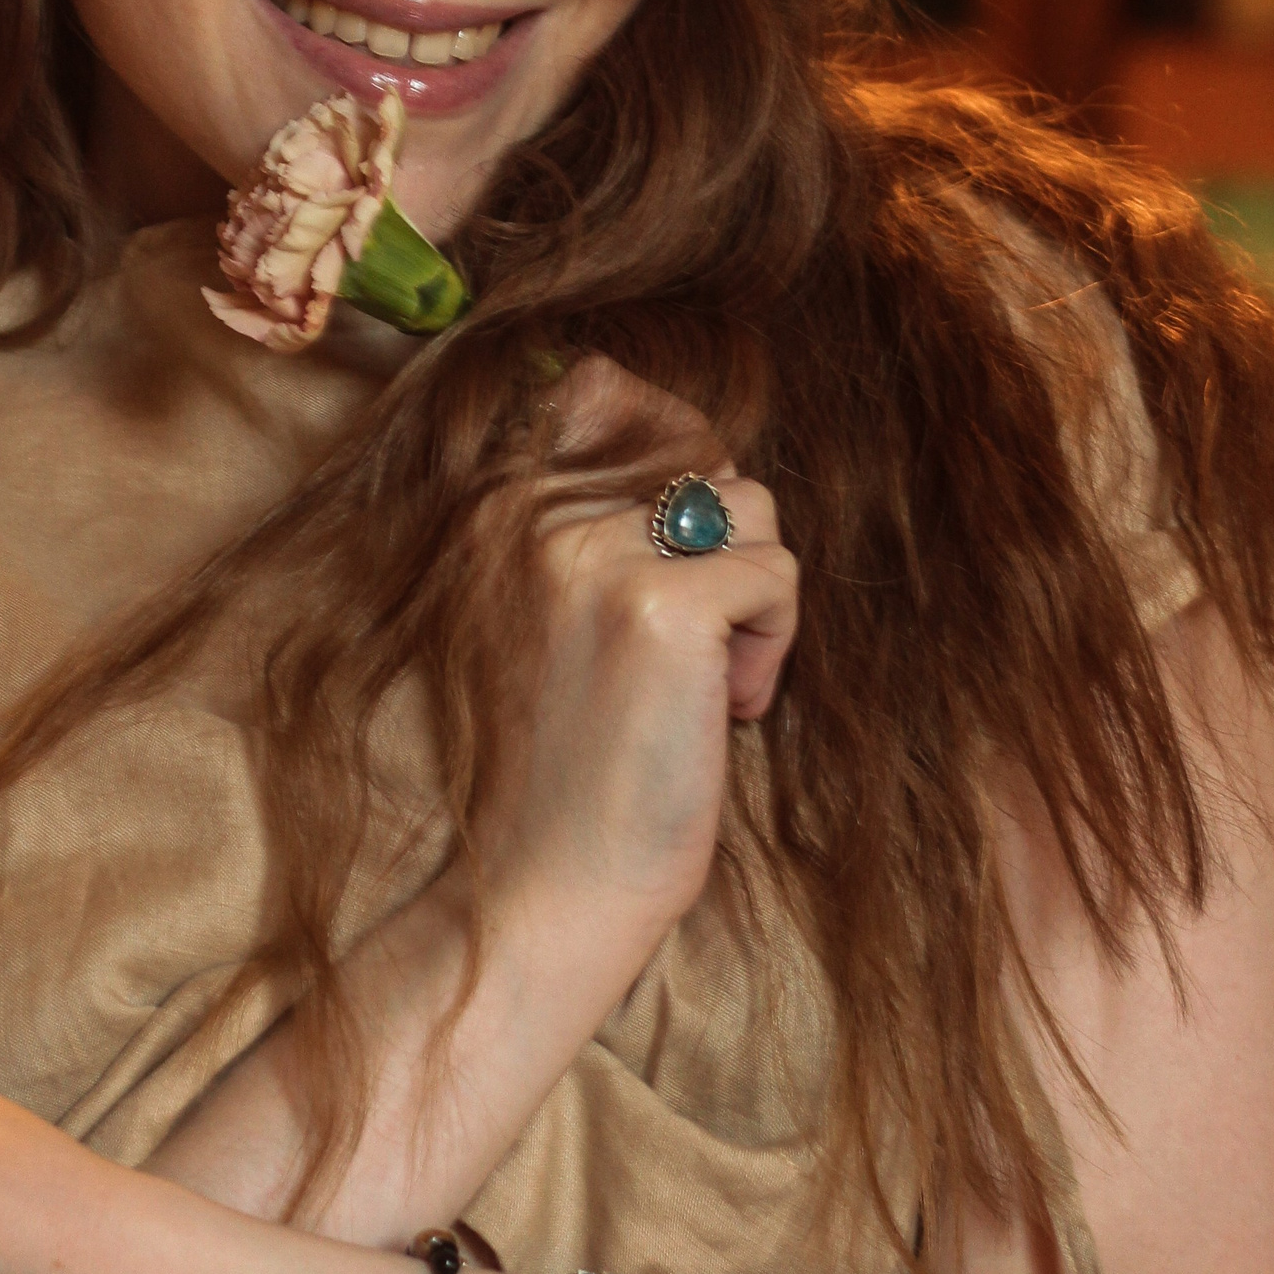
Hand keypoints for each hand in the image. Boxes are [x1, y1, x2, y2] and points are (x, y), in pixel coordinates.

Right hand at [479, 357, 796, 959]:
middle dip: (722, 555)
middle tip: (686, 657)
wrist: (545, 888)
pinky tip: (721, 712)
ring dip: (755, 600)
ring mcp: (593, 555)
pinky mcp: (662, 607)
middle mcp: (533, 513)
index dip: (673, 445)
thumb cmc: (569, 764)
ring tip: (705, 686)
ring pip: (752, 509)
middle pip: (703, 459)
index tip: (680, 549)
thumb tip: (709, 451)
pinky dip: (773, 646)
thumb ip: (600, 522)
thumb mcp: (556, 615)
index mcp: (497, 510)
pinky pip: (777, 574)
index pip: (603, 385)